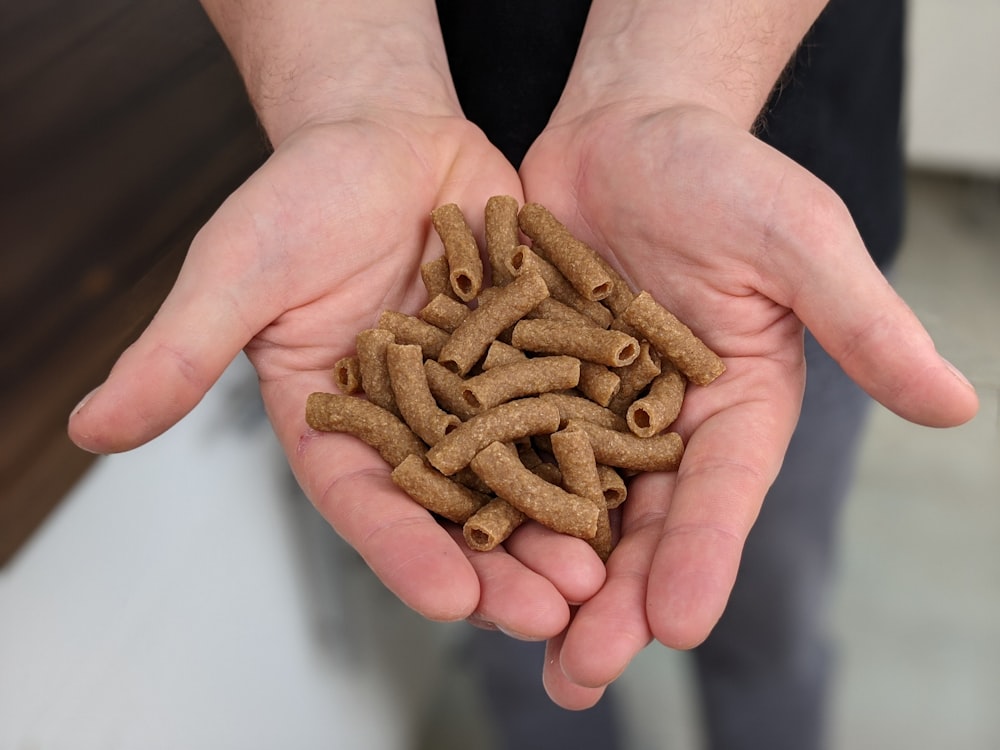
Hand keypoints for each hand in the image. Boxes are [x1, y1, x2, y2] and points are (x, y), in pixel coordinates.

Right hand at [67, 111, 605, 634]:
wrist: (384, 134)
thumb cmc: (301, 195)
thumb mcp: (239, 270)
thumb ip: (181, 351)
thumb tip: (91, 425)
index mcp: (334, 422)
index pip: (366, 504)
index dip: (405, 553)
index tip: (451, 601)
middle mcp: (410, 423)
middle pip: (455, 506)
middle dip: (501, 561)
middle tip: (551, 610)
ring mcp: (474, 393)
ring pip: (520, 469)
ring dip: (559, 518)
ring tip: (602, 569)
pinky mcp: (528, 356)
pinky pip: (567, 403)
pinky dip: (599, 442)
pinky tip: (635, 478)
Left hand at [521, 102, 978, 706]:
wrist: (628, 132)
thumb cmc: (724, 174)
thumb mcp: (796, 239)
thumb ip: (862, 321)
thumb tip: (955, 403)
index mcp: (735, 409)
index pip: (721, 496)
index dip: (703, 559)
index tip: (679, 624)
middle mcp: (660, 426)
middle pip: (637, 525)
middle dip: (611, 600)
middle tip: (580, 673)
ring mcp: (585, 410)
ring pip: (561, 503)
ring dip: (538, 572)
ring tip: (510, 637)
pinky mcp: (523, 382)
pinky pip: (498, 442)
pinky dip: (478, 491)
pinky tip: (450, 544)